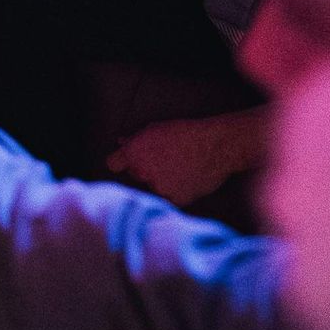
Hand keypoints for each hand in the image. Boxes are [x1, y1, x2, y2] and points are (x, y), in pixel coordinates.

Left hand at [106, 109, 268, 207]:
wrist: (216, 147)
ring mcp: (159, 188)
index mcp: (133, 153)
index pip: (113, 164)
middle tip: (162, 160)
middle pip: (134, 175)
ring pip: (152, 187)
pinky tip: (185, 179)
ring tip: (178, 168)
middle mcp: (142, 173)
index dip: (120, 162)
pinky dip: (174, 191)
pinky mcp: (176, 199)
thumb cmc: (185, 133)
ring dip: (159, 181)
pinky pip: (168, 198)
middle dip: (143, 169)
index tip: (125, 162)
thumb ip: (134, 139)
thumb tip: (121, 143)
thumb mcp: (154, 129)